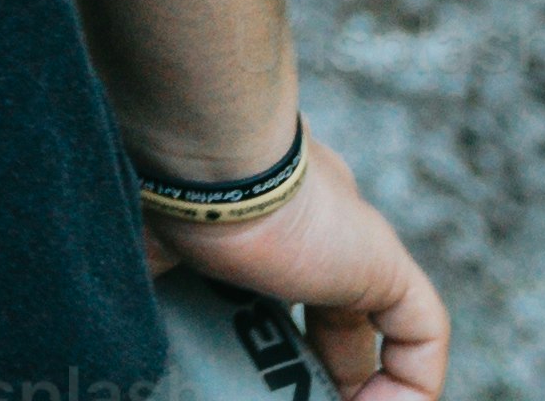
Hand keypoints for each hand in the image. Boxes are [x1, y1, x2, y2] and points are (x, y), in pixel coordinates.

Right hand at [152, 137, 447, 395]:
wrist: (202, 165)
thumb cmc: (155, 196)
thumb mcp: (147, 259)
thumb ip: (151, 293)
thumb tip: (124, 349)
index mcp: (253, 213)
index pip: (275, 282)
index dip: (268, 338)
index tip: (243, 370)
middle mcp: (308, 222)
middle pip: (324, 312)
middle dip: (309, 367)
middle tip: (280, 398)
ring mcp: (348, 243)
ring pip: (367, 326)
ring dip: (350, 379)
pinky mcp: (385, 266)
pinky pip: (420, 338)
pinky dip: (409, 386)